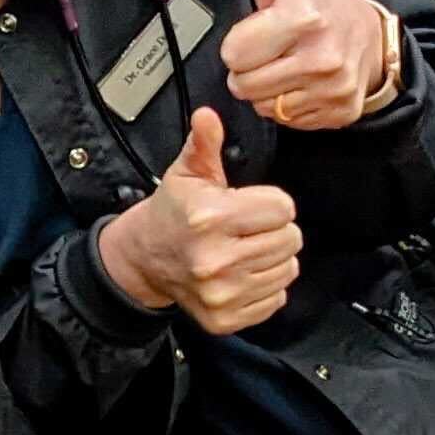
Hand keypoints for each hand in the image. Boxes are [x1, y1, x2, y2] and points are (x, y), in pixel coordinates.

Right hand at [94, 108, 299, 335]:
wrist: (143, 259)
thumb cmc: (172, 213)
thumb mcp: (186, 173)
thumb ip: (204, 143)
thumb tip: (208, 116)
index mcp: (209, 218)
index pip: (283, 208)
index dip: (271, 203)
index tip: (250, 205)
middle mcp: (215, 259)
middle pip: (291, 239)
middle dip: (274, 230)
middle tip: (247, 228)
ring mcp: (221, 293)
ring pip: (288, 269)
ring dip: (273, 258)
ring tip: (245, 249)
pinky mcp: (226, 318)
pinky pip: (276, 299)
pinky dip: (266, 286)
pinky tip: (242, 273)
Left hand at [217, 0, 393, 130]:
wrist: (372, 37)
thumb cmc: (319, 5)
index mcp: (303, 19)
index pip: (235, 53)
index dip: (238, 45)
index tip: (254, 35)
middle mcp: (321, 57)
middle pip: (244, 85)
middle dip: (248, 70)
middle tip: (268, 53)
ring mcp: (333, 88)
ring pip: (264, 106)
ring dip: (267, 91)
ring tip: (284, 67)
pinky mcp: (339, 112)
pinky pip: (288, 121)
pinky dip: (288, 106)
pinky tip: (300, 84)